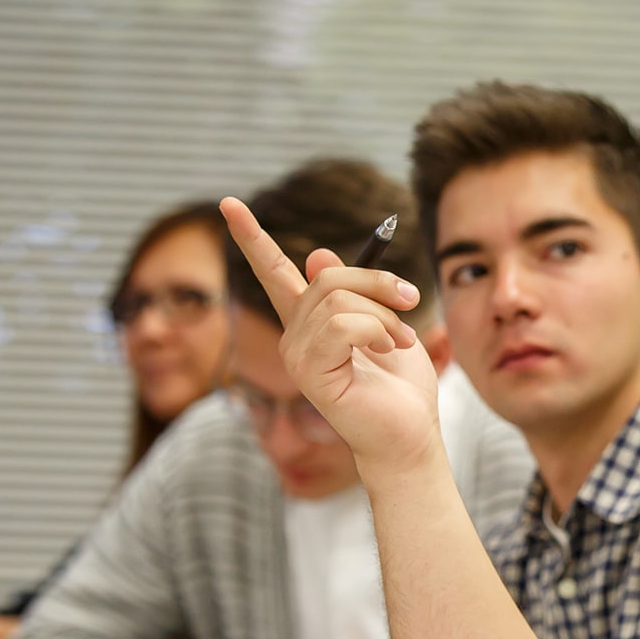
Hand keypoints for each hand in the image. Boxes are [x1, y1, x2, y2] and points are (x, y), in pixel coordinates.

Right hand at [221, 197, 444, 469]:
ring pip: (338, 298)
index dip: (252, 237)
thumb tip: (316, 255)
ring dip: (383, 313)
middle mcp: (295, 337)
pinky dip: (377, 330)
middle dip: (378, 281)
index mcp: (310, 322)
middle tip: (410, 300)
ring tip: (400, 339)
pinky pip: (343, 325)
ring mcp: (298, 356)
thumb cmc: (400, 387)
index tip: (229, 203)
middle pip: (327, 275)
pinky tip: (387, 349)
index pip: (274, 272)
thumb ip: (355, 291)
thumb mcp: (384, 323)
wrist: (410, 435)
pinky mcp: (311, 374)